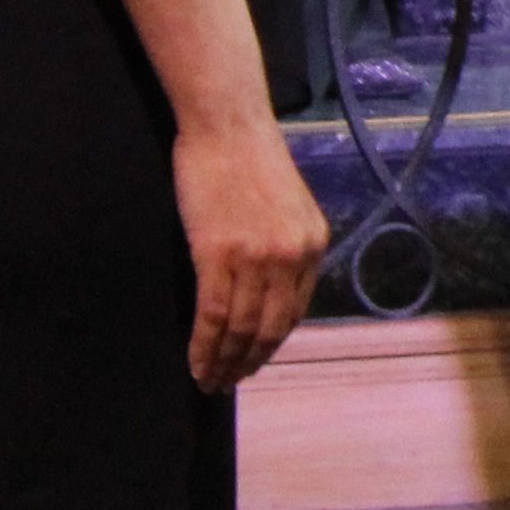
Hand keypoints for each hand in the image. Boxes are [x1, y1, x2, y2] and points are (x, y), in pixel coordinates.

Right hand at [173, 117, 330, 389]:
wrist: (227, 126)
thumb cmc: (250, 161)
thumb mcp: (288, 208)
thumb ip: (285, 248)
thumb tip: (269, 292)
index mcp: (313, 245)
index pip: (293, 312)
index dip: (270, 344)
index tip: (253, 362)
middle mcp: (292, 255)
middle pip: (270, 329)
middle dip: (248, 362)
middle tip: (227, 382)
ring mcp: (256, 256)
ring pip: (240, 328)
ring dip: (223, 361)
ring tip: (208, 380)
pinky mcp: (218, 253)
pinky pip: (213, 315)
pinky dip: (203, 346)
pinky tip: (196, 362)